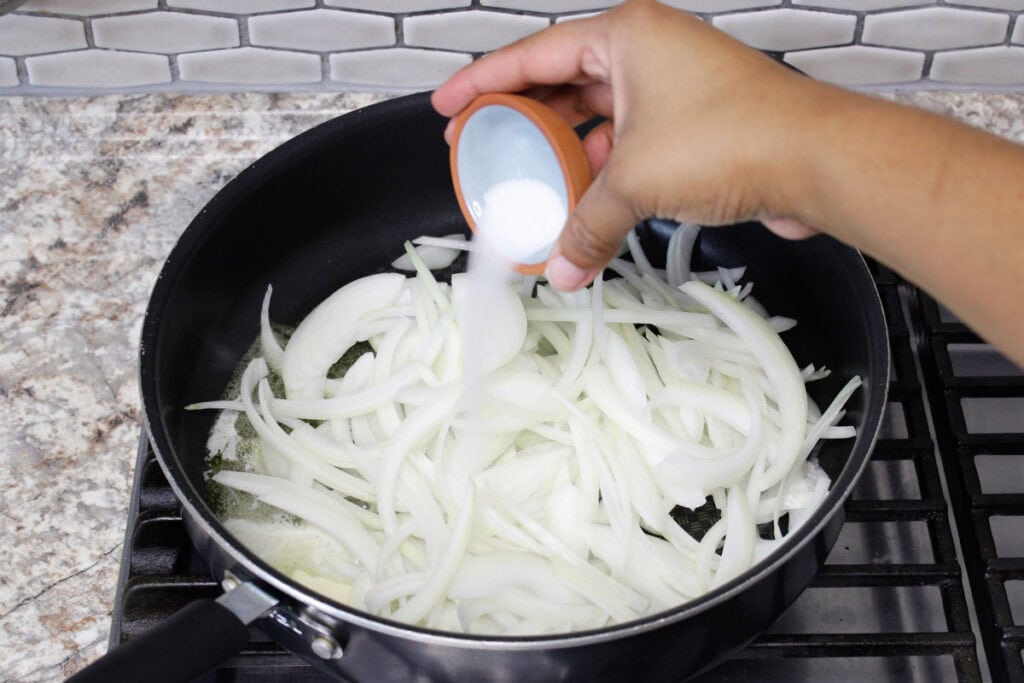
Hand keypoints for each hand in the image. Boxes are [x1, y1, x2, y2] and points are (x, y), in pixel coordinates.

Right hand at [432, 0, 818, 289]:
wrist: (817, 161)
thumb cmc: (741, 136)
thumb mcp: (637, 181)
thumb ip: (588, 225)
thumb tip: (564, 263)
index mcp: (626, 37)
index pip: (533, 54)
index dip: (483, 82)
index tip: (450, 105)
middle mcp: (648, 55)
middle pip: (561, 83)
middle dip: (521, 120)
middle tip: (483, 146)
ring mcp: (672, 89)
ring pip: (597, 118)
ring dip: (565, 153)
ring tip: (531, 184)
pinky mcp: (692, 125)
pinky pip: (628, 144)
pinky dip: (604, 173)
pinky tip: (585, 203)